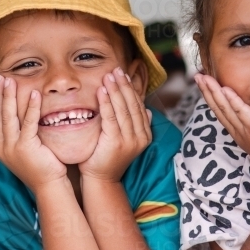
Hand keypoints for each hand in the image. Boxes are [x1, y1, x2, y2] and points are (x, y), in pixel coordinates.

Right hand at [0, 75, 66, 191]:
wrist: (50, 187)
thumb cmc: (42, 169)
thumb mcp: (25, 151)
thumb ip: (19, 136)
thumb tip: (18, 119)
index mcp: (0, 148)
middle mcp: (2, 147)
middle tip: (0, 76)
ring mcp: (12, 148)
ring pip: (8, 116)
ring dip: (9, 96)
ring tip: (11, 79)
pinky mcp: (26, 148)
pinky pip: (28, 122)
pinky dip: (31, 107)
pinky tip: (34, 94)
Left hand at [80, 68, 152, 182]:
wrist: (101, 180)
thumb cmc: (108, 158)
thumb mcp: (125, 139)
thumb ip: (135, 125)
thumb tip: (148, 112)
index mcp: (145, 135)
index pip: (139, 107)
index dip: (131, 89)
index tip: (123, 75)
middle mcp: (140, 137)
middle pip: (133, 105)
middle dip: (124, 86)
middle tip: (116, 70)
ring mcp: (129, 140)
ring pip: (123, 109)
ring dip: (115, 90)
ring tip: (108, 76)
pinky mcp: (116, 142)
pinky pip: (111, 117)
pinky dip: (106, 102)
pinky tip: (102, 91)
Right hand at [195, 73, 249, 169]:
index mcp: (237, 131)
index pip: (220, 111)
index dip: (211, 96)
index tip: (204, 83)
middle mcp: (237, 130)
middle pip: (217, 107)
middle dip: (206, 91)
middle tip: (197, 76)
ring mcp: (244, 129)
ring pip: (224, 108)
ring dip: (213, 92)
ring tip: (204, 78)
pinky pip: (241, 112)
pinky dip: (232, 100)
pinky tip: (225, 89)